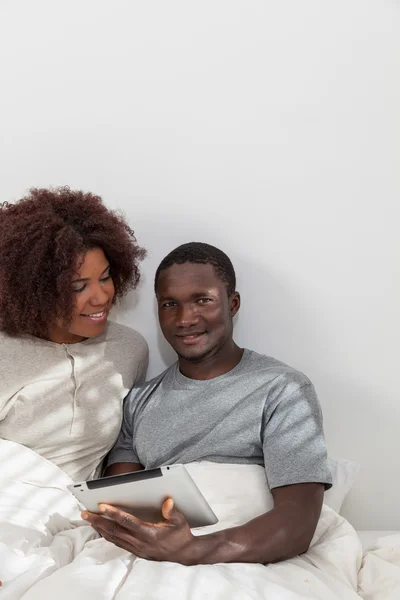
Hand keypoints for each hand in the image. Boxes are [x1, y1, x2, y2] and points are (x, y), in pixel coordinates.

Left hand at [81, 498, 199, 564]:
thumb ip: (172, 512)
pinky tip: (101, 529)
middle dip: (98, 521)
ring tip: (89, 518)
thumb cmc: (180, 535)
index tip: (102, 506)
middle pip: (114, 530)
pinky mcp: (136, 551)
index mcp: (149, 533)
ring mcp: (136, 548)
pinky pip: (117, 542)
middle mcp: (140, 542)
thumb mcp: (180, 522)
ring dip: (99, 528)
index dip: (114, 513)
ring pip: (113, 537)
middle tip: (85, 513)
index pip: (127, 522)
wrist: (183, 554)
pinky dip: (107, 535)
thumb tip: (168, 501)